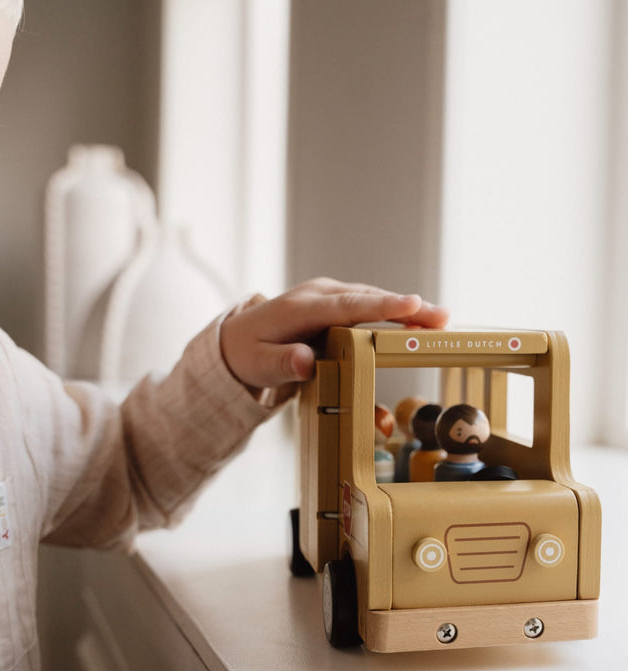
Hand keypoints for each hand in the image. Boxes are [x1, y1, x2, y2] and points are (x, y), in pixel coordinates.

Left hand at [220, 277, 448, 389]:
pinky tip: (419, 324)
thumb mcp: (258, 364)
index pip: (347, 306)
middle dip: (406, 308)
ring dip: (406, 310)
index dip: (381, 306)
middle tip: (442, 318)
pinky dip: (393, 315)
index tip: (413, 304)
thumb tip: (304, 361)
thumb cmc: (248, 354)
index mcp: (301, 308)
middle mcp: (319, 296)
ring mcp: (329, 299)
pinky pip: (368, 309)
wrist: (237, 341)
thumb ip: (281, 363)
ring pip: (373, 302)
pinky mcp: (336, 308)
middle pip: (368, 300)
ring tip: (440, 322)